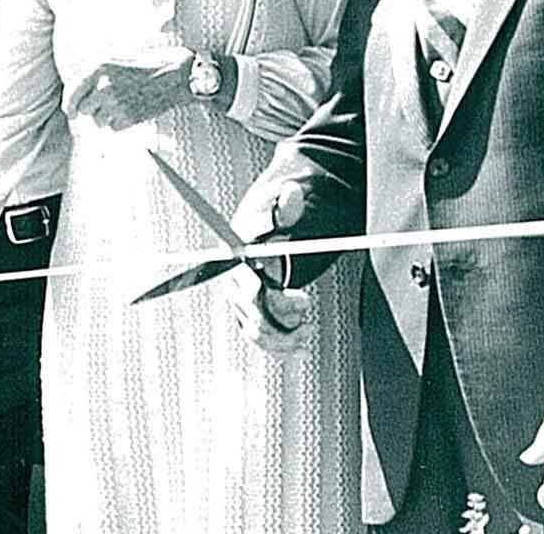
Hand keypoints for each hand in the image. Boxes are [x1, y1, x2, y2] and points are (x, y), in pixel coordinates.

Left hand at [65, 48, 193, 130]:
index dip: (69, 105)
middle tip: (106, 106)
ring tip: (124, 104)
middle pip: (84, 110)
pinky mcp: (128, 117)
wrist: (178, 75)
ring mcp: (115, 103)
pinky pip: (113, 127)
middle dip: (92, 110)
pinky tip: (132, 110)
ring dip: (107, 117)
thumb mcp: (117, 59)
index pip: (72, 92)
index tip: (71, 112)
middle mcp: (103, 86)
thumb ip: (95, 73)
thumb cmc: (149, 64)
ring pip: (98, 121)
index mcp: (99, 68)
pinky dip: (120, 123)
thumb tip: (77, 88)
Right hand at [226, 180, 311, 351]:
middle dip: (283, 318)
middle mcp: (234, 284)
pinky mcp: (252, 315)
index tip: (302, 299)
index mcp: (237, 260)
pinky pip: (261, 339)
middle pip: (252, 314)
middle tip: (309, 309)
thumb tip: (291, 193)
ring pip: (256, 333)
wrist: (269, 231)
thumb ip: (286, 206)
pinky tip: (303, 349)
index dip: (267, 296)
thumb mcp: (283, 209)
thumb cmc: (275, 219)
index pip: (245, 286)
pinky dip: (280, 349)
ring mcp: (242, 303)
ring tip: (308, 334)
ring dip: (283, 339)